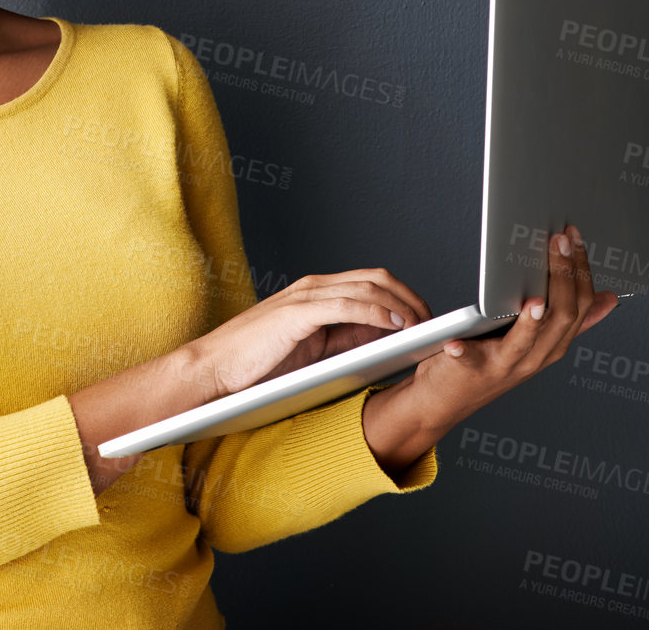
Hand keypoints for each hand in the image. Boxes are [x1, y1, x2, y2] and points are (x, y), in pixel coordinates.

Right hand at [184, 268, 432, 399]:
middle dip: (412, 298)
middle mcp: (314, 286)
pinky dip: (378, 312)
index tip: (428, 320)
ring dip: (403, 306)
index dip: (405, 297)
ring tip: (423, 327)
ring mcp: (305, 296)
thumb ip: (345, 338)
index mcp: (317, 293)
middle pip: (378, 278)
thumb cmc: (258, 365)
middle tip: (434, 324)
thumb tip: (386, 338)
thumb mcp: (312, 350)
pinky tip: (396, 325)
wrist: (213, 370)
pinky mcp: (297, 312)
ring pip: (368, 287)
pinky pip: (348, 305)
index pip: (372, 282)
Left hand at [391, 222, 617, 444]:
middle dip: (563, 277)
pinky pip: (470, 361)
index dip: (580, 271)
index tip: (573, 237)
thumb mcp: (537, 340)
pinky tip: (456, 342)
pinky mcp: (471, 371)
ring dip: (532, 322)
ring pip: (528, 342)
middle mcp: (535, 357)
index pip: (580, 306)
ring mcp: (505, 366)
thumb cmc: (490, 362)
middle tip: (559, 242)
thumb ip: (570, 320)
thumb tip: (610, 298)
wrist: (446, 400)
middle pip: (561, 318)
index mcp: (553, 344)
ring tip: (535, 300)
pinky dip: (465, 351)